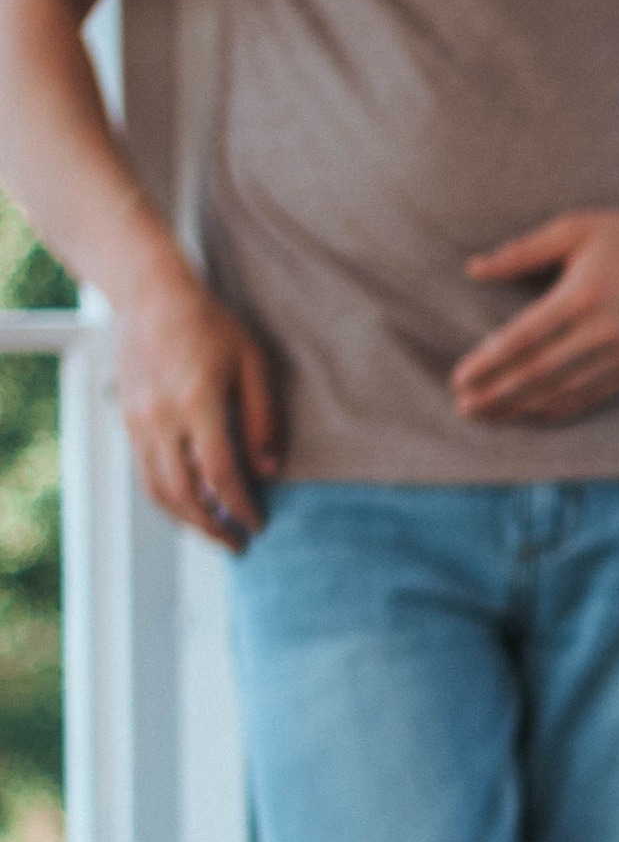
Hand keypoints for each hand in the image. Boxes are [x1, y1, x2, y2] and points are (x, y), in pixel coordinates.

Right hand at [116, 257, 279, 547]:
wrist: (149, 297)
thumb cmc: (211, 326)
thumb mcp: (253, 364)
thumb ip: (263, 420)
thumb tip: (267, 471)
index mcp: (197, 402)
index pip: (220, 474)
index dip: (241, 507)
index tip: (259, 524)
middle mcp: (161, 418)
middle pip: (183, 494)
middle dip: (212, 527)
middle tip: (239, 544)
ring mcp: (138, 421)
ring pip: (157, 490)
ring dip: (187, 520)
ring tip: (215, 532)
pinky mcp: (127, 421)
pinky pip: (145, 473)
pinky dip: (169, 497)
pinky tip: (193, 503)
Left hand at [450, 207, 618, 426]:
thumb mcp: (575, 228)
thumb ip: (522, 252)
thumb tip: (474, 269)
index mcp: (581, 295)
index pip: (523, 339)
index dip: (489, 362)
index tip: (460, 379)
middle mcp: (602, 331)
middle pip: (538, 373)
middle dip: (498, 394)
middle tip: (464, 409)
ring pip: (564, 391)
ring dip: (522, 407)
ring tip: (489, 416)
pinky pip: (594, 396)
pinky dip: (561, 409)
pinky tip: (535, 414)